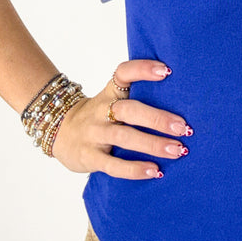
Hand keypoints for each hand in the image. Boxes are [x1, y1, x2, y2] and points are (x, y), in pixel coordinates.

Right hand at [51, 59, 192, 179]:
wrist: (57, 132)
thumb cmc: (98, 116)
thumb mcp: (110, 99)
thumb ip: (136, 98)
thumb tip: (181, 100)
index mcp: (109, 92)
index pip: (123, 73)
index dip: (142, 69)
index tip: (166, 71)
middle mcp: (101, 110)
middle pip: (129, 109)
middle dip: (158, 118)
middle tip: (183, 127)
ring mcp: (94, 133)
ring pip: (124, 136)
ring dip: (153, 144)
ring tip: (177, 150)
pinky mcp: (89, 157)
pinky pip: (113, 164)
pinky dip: (135, 168)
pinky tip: (154, 171)